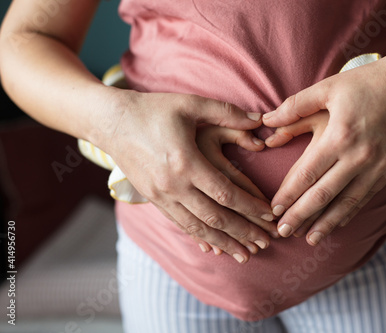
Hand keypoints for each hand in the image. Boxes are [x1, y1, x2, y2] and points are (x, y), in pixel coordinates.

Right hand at [102, 91, 274, 262]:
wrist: (111, 122)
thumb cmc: (152, 110)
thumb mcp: (190, 104)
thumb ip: (227, 112)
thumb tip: (260, 120)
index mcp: (186, 162)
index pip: (227, 193)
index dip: (251, 207)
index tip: (270, 216)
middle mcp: (174, 185)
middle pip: (215, 218)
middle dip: (244, 232)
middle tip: (266, 243)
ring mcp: (161, 196)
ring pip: (198, 228)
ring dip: (224, 243)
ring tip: (245, 255)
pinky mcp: (153, 200)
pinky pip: (181, 224)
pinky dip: (201, 238)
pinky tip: (215, 246)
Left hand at [262, 54, 385, 245]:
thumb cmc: (366, 83)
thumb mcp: (328, 88)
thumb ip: (295, 106)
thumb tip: (267, 121)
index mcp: (339, 135)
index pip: (307, 174)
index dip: (288, 194)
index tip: (273, 210)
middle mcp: (359, 156)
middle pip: (323, 194)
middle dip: (300, 216)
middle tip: (282, 232)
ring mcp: (377, 166)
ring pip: (346, 203)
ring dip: (325, 223)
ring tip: (308, 240)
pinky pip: (365, 197)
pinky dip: (349, 213)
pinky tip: (337, 224)